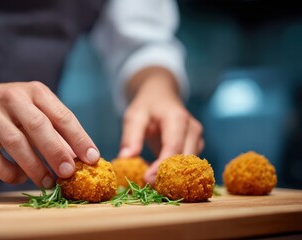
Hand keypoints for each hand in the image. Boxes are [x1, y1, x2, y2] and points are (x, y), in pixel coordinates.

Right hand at [0, 81, 99, 187]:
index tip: (92, 158)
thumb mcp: (32, 111)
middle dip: (57, 152)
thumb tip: (80, 158)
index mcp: (34, 91)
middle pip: (39, 126)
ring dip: (34, 166)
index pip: (62, 115)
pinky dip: (8, 172)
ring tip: (47, 182)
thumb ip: (54, 131)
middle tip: (69, 173)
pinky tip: (18, 177)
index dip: (79, 138)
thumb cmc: (8, 110)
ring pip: (16, 143)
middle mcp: (12, 98)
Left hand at [118, 68, 203, 184]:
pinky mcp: (196, 147)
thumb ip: (131, 136)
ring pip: (190, 165)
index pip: (173, 147)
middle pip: (186, 159)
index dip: (162, 166)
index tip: (148, 179)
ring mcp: (197, 139)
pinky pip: (188, 165)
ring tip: (154, 186)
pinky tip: (161, 180)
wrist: (162, 96)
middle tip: (149, 187)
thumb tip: (126, 158)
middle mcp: (193, 129)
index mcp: (177, 119)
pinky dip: (176, 174)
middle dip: (169, 176)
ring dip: (173, 177)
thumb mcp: (134, 116)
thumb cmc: (147, 106)